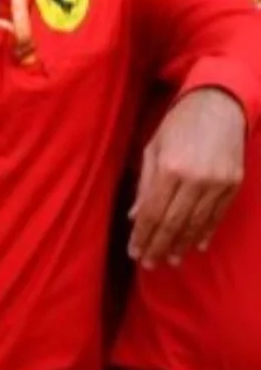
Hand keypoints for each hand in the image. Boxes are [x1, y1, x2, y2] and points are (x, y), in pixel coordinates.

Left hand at [130, 86, 246, 264]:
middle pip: (174, 222)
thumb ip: (144, 184)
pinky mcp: (234, 183)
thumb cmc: (178, 125)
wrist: (219, 106)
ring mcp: (218, 182)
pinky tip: (196, 246)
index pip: (153, 212)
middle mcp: (196, 178)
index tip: (135, 252)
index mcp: (170, 168)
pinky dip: (206, 232)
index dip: (143, 235)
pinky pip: (217, 215)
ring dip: (183, 244)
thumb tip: (135, 217)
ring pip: (197, 223)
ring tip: (170, 259)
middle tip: (150, 263)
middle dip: (160, 245)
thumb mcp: (152, 149)